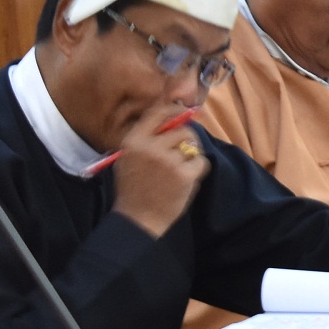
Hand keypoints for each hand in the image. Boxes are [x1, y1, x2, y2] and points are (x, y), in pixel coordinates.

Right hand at [109, 97, 211, 238]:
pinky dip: (197, 169)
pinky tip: (185, 180)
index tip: (186, 112)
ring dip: (191, 155)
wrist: (137, 220)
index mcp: (134, 140)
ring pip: (192, 145)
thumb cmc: (133, 189)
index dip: (176, 109)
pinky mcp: (183, 174)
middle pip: (182, 129)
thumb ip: (146, 137)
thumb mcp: (128, 158)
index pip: (158, 112)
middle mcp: (151, 146)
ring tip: (179, 169)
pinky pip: (200, 161)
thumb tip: (173, 114)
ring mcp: (168, 160)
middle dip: (187, 139)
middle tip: (183, 153)